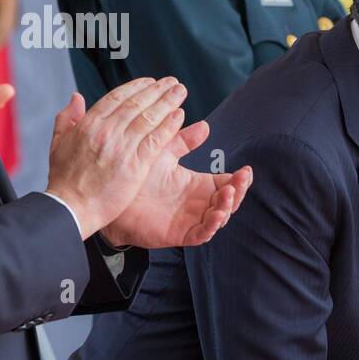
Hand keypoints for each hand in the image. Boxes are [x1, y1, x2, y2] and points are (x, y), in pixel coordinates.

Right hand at [45, 78, 195, 239]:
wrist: (70, 207)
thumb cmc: (64, 180)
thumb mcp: (57, 144)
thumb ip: (66, 118)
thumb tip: (76, 97)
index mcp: (88, 125)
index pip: (116, 98)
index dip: (136, 87)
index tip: (150, 82)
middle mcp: (106, 131)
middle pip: (137, 104)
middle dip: (157, 90)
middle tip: (172, 82)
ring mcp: (121, 147)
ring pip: (149, 118)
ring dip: (168, 102)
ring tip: (180, 92)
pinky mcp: (135, 164)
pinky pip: (156, 140)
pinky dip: (170, 126)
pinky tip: (180, 116)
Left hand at [101, 119, 252, 248]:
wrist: (112, 196)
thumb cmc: (136, 176)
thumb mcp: (163, 154)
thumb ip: (183, 141)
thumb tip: (204, 125)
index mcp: (197, 185)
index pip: (227, 183)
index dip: (239, 179)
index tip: (246, 170)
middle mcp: (198, 203)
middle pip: (229, 200)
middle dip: (239, 191)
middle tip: (241, 179)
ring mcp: (191, 219)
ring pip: (220, 217)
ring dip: (228, 206)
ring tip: (228, 193)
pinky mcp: (181, 234)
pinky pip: (203, 233)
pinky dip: (212, 225)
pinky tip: (216, 213)